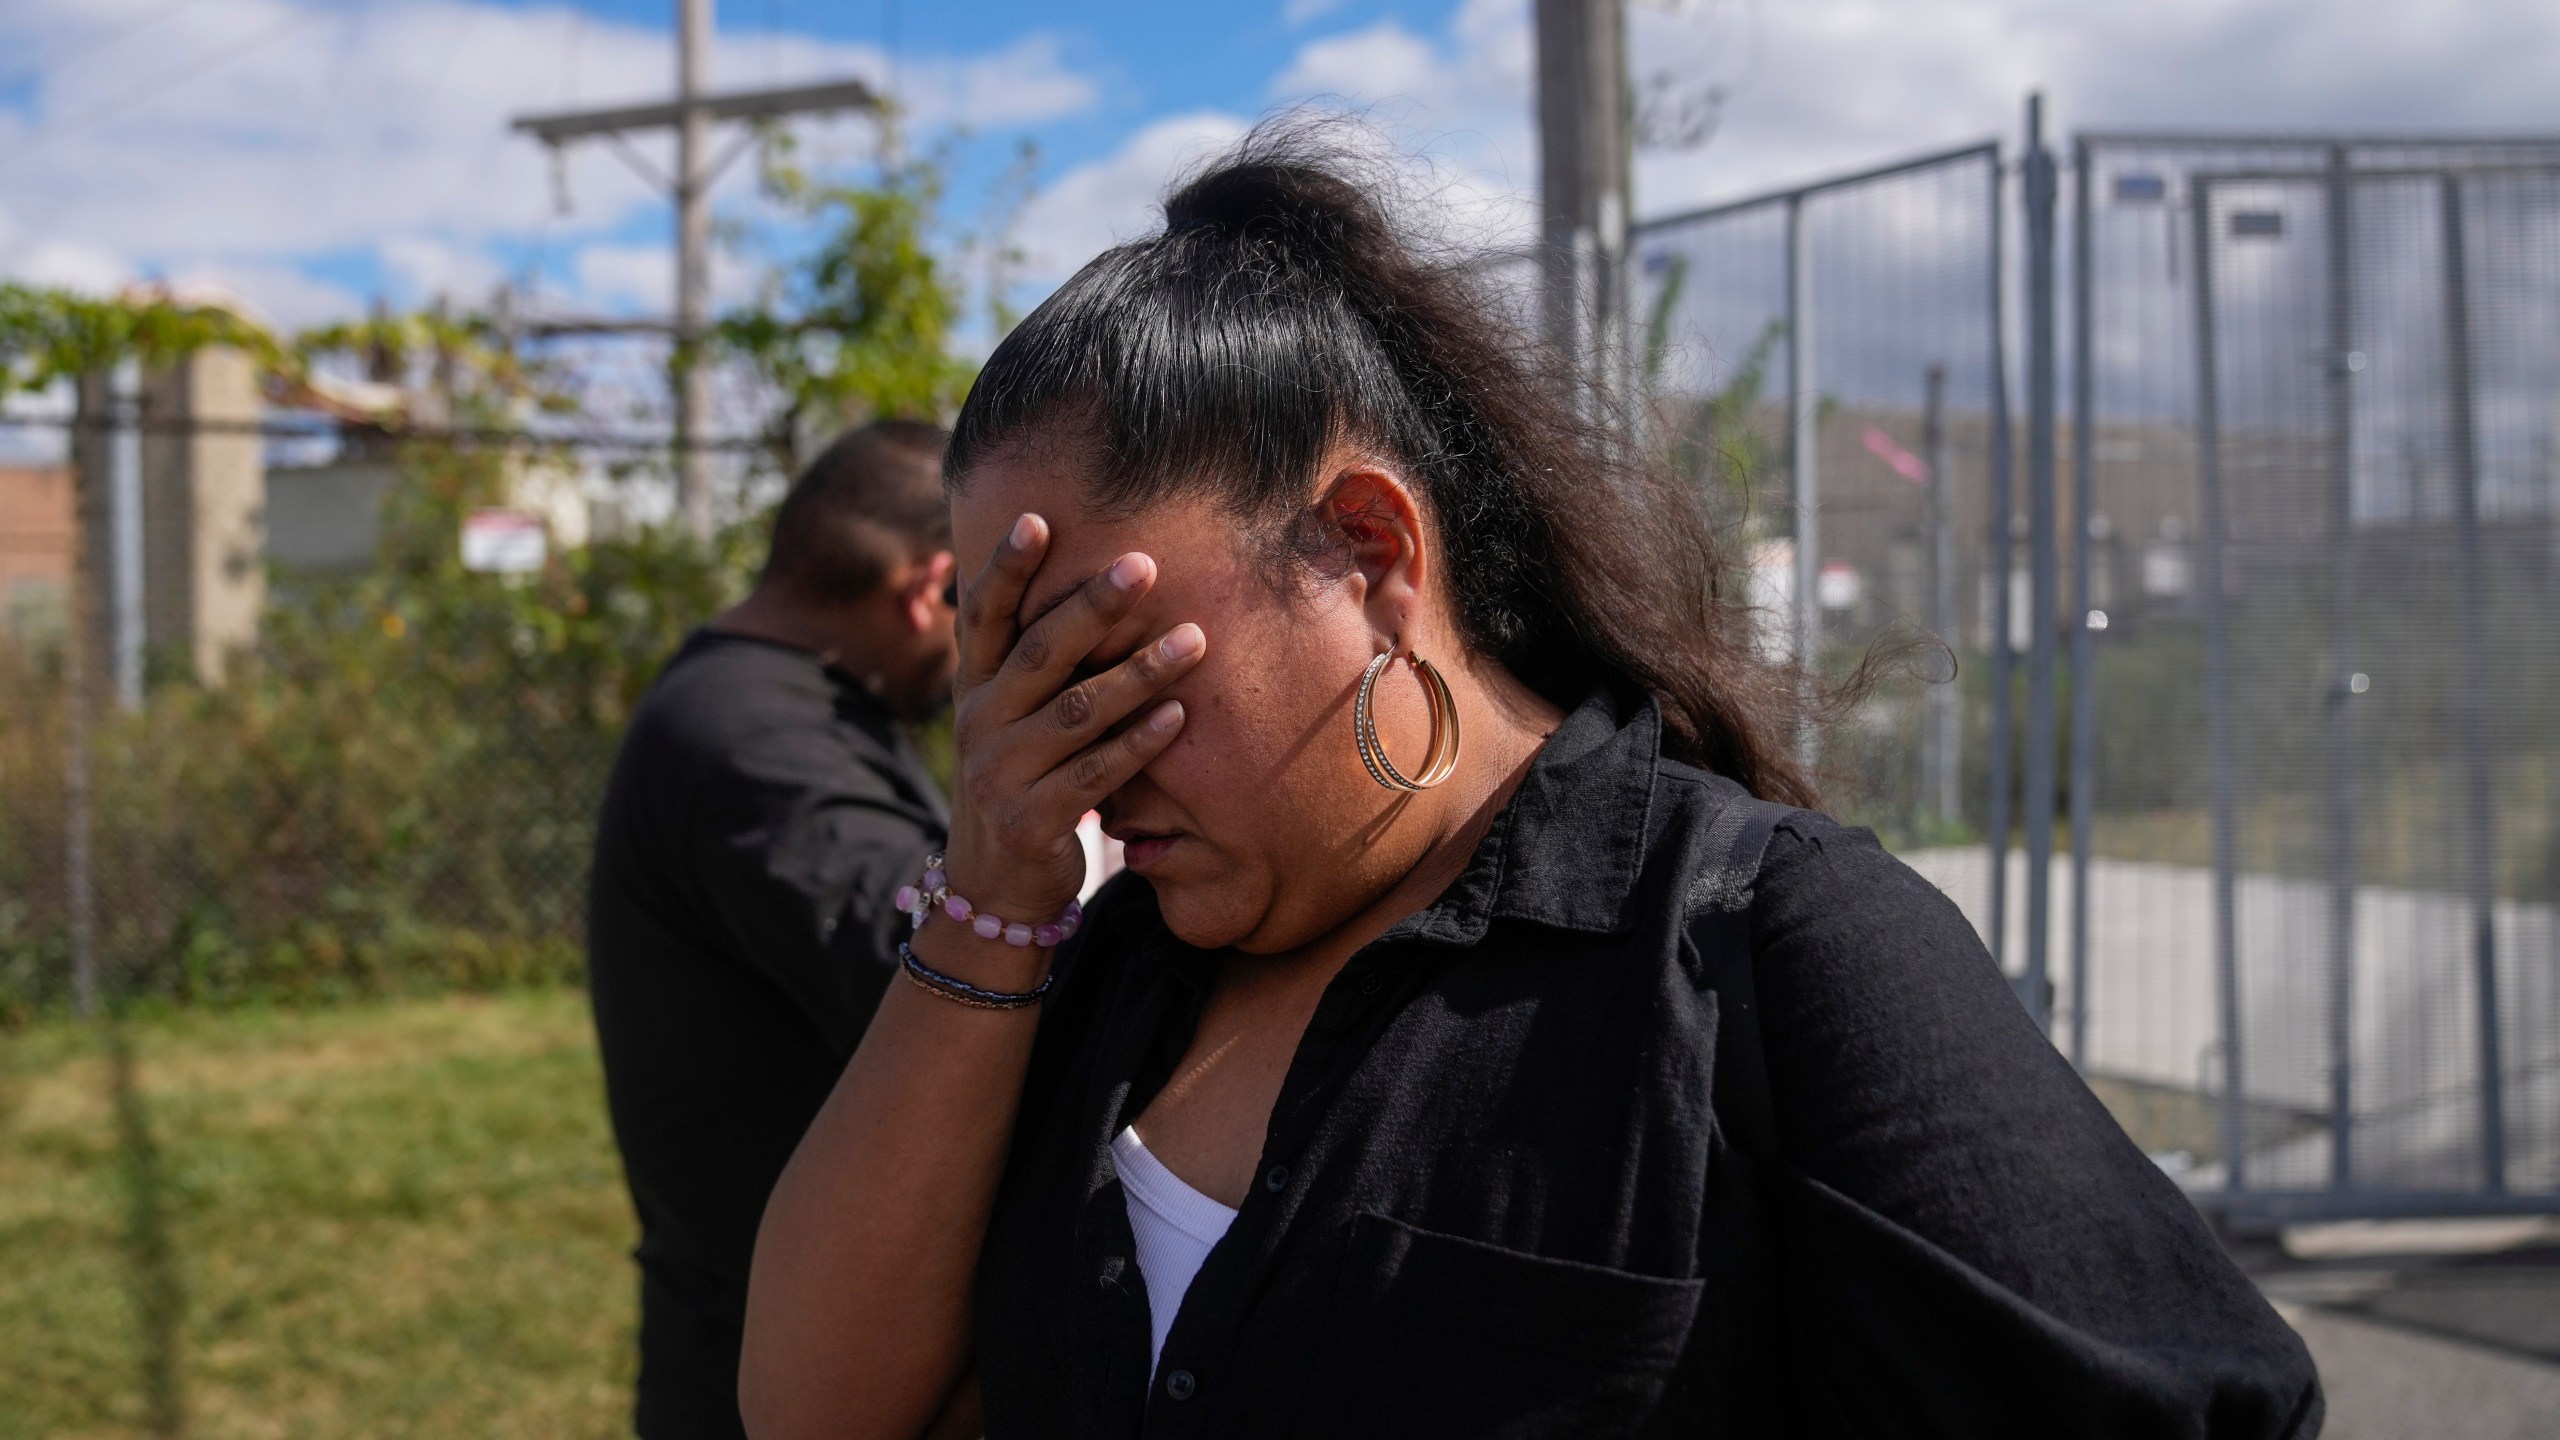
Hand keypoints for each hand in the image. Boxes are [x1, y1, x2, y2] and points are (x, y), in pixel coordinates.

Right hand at [936, 513, 1203, 944]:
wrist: (993, 890)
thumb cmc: (1020, 783)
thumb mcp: (1009, 721)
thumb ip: (1033, 666)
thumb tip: (1076, 584)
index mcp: (975, 689)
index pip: (983, 617)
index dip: (1005, 568)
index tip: (1037, 519)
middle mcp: (981, 723)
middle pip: (1038, 653)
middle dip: (1092, 606)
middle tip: (1144, 565)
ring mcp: (1001, 773)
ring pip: (1078, 712)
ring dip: (1140, 673)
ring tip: (1195, 640)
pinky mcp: (1031, 819)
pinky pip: (1096, 773)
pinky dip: (1140, 743)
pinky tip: (1179, 716)